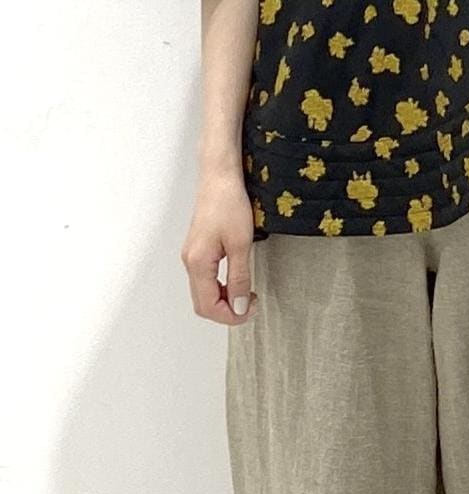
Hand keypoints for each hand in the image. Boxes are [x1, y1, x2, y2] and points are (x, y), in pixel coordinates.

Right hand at [181, 169, 257, 324]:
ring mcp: (192, 258)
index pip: (209, 307)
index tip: (251, 309)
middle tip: (251, 304)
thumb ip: (239, 279)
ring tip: (247, 294)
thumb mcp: (241, 245)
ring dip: (225, 302)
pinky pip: (206, 282)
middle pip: (204, 305)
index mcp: (198, 263)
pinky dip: (221, 290)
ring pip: (204, 295)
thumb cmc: (228, 203)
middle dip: (228, 312)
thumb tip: (240, 306)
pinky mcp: (198, 252)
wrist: (219, 177)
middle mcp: (190, 263)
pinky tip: (237, 284)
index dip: (232, 316)